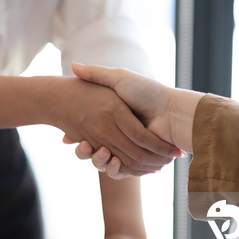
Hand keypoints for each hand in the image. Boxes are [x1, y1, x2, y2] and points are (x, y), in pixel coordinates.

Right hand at [45, 75, 181, 174]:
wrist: (172, 110)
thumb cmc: (147, 92)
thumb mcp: (119, 79)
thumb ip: (97, 74)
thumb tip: (73, 66)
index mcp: (113, 119)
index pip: (87, 132)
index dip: (75, 137)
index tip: (66, 137)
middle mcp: (119, 136)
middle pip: (93, 150)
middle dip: (84, 152)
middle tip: (82, 145)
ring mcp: (128, 150)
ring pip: (104, 163)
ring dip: (98, 161)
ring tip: (102, 153)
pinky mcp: (138, 162)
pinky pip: (121, 172)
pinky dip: (115, 170)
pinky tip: (112, 161)